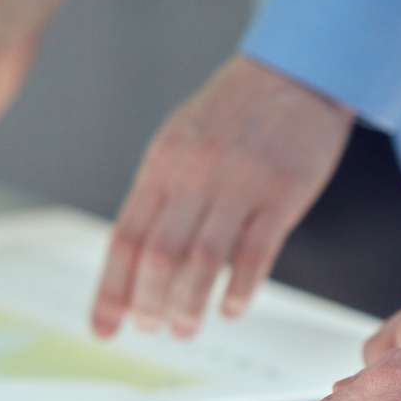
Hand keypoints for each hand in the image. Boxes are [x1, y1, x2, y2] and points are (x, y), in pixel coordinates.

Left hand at [90, 56, 353, 339]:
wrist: (296, 70)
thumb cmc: (234, 111)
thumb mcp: (180, 140)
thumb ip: (160, 193)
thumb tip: (136, 257)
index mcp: (162, 164)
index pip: (126, 238)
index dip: (111, 291)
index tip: (104, 329)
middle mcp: (195, 175)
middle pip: (159, 255)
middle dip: (148, 304)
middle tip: (150, 330)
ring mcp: (239, 185)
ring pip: (203, 260)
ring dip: (190, 305)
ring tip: (185, 329)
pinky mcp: (282, 194)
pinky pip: (256, 253)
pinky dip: (239, 289)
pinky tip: (231, 309)